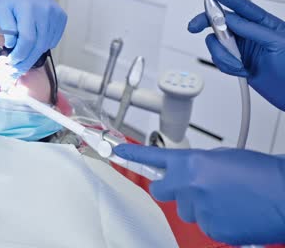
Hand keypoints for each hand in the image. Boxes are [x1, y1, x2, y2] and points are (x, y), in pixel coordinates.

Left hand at [0, 0, 66, 71]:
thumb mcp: (1, 10)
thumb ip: (7, 28)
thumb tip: (13, 45)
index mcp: (29, 9)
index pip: (27, 39)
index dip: (20, 54)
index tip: (11, 62)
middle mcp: (46, 11)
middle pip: (39, 45)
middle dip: (27, 60)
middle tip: (17, 68)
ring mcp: (56, 14)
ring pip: (47, 44)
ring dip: (35, 53)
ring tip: (23, 55)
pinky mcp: (61, 17)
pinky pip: (54, 39)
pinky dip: (44, 45)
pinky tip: (34, 43)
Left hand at [115, 144, 284, 244]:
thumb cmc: (264, 174)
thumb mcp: (225, 157)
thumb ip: (199, 163)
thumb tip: (190, 170)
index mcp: (192, 163)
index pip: (152, 157)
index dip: (132, 155)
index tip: (118, 152)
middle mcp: (190, 186)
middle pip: (160, 189)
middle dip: (170, 187)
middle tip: (189, 186)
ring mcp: (199, 210)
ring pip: (185, 209)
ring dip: (198, 205)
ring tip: (227, 199)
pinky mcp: (212, 230)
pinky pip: (204, 225)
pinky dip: (215, 221)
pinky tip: (233, 213)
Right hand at [188, 0, 284, 109]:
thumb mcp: (277, 44)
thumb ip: (252, 30)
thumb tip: (230, 20)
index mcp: (264, 24)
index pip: (241, 5)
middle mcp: (251, 34)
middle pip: (221, 22)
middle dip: (207, 24)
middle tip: (195, 26)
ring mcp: (242, 48)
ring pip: (216, 43)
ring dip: (223, 55)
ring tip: (238, 64)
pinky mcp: (236, 63)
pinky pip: (218, 59)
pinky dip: (225, 66)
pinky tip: (240, 70)